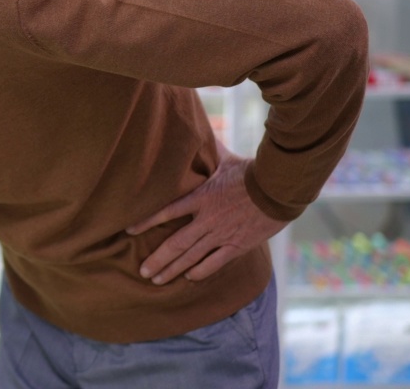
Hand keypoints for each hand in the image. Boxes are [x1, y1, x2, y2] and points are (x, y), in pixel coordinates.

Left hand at [126, 143, 286, 284]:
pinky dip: (201, 272)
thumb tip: (198, 129)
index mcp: (201, 197)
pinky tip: (189, 278)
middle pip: (176, 243)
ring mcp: (222, 234)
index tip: (129, 231)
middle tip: (142, 271)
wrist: (280, 189)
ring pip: (192, 257)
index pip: (166, 211)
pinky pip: (215, 263)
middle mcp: (207, 219)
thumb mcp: (226, 160)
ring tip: (156, 280)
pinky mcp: (238, 245)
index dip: (146, 221)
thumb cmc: (253, 172)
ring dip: (173, 269)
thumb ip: (209, 152)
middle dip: (157, 259)